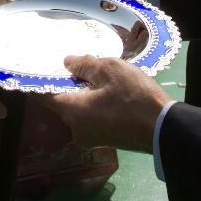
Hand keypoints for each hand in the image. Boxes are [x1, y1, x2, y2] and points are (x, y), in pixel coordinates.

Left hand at [36, 55, 169, 152]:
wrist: (164, 128)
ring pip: (78, 108)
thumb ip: (84, 64)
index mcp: (71, 111)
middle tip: (73, 61)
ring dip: (83, 91)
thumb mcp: (110, 70)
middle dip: (66, 82)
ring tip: (94, 71)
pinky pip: (90, 116)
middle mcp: (75, 128)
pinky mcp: (104, 138)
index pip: (42, 94)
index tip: (36, 64)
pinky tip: (106, 88)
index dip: (39, 78)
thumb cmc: (134, 97)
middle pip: (61, 101)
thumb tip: (67, 63)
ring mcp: (90, 136)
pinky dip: (93, 102)